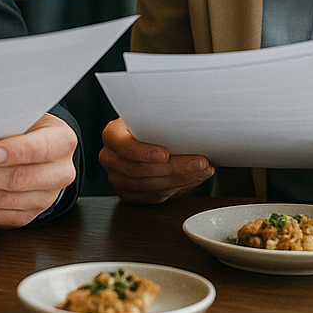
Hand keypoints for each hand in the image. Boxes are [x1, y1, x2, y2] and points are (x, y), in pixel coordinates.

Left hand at [0, 113, 76, 226]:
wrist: (41, 148)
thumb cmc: (27, 125)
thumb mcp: (25, 113)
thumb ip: (5, 117)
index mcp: (62, 142)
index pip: (40, 149)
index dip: (14, 152)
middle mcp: (58, 173)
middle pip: (16, 180)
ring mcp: (43, 199)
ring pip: (1, 202)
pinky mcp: (26, 216)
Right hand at [99, 117, 213, 203]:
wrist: (139, 136)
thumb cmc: (146, 122)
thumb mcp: (148, 115)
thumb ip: (159, 120)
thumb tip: (190, 122)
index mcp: (112, 136)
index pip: (124, 147)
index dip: (144, 153)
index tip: (166, 154)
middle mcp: (110, 159)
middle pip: (141, 170)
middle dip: (175, 168)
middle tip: (200, 163)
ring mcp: (118, 179)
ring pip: (151, 186)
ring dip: (181, 179)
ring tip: (202, 171)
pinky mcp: (129, 194)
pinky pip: (154, 197)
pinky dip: (177, 189)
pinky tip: (192, 179)